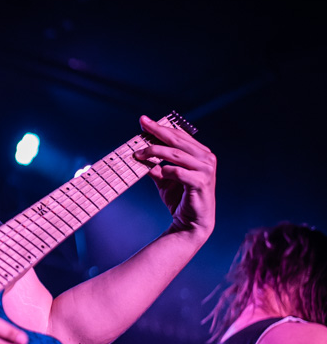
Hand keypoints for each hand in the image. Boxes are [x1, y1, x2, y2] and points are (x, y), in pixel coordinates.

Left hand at [135, 115, 216, 237]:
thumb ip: (155, 165)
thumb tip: (138, 153)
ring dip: (155, 151)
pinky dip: (165, 170)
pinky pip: (178, 172)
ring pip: (176, 154)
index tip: (143, 121)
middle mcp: (206, 158)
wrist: (190, 223)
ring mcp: (206, 170)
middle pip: (177, 140)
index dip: (161, 127)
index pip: (179, 135)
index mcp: (200, 153)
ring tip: (138, 154)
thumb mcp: (164, 178)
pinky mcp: (201, 183)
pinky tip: (158, 172)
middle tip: (141, 124)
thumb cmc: (179, 198)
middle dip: (157, 131)